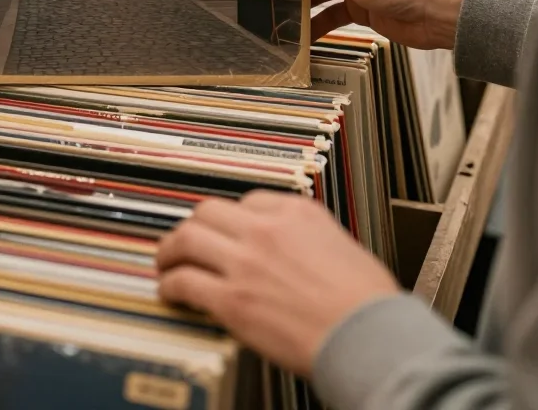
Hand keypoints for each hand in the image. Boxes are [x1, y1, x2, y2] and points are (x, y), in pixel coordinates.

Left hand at [157, 192, 399, 376]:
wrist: (371, 338)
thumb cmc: (367, 302)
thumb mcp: (341, 244)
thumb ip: (308, 236)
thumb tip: (290, 245)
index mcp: (295, 211)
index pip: (247, 200)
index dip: (232, 219)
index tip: (226, 232)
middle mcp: (265, 230)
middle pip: (207, 212)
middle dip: (193, 226)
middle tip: (186, 241)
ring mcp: (245, 263)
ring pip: (187, 240)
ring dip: (170, 251)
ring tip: (166, 262)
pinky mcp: (232, 301)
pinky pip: (185, 282)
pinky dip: (170, 285)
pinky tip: (169, 292)